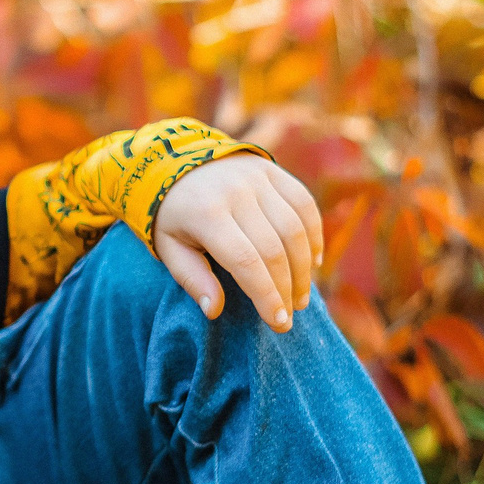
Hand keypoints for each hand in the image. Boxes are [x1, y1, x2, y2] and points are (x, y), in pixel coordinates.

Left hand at [151, 156, 323, 331]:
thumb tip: (214, 311)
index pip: (245, 262)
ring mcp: (257, 177)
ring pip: (294, 228)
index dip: (266, 295)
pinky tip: (313, 262)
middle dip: (287, 289)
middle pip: (274, 249)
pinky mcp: (272, 170)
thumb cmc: (174, 215)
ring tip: (301, 297)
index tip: (278, 323)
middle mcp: (235, 192)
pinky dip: (314, 235)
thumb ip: (192, 278)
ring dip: (304, 268)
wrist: (176, 161)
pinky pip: (304, 204)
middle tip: (290, 316)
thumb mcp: (169, 247)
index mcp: (206, 214)